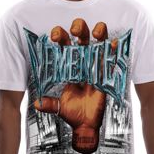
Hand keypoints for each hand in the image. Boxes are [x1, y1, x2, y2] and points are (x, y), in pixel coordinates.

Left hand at [33, 19, 118, 153]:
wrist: (85, 124)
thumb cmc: (72, 113)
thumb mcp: (59, 108)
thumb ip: (50, 105)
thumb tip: (37, 104)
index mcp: (69, 67)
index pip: (64, 47)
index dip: (60, 38)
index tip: (55, 36)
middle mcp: (82, 63)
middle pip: (81, 40)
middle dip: (79, 30)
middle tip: (75, 30)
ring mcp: (95, 68)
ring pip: (98, 45)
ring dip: (99, 34)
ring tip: (97, 30)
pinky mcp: (106, 75)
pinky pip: (111, 61)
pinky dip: (114, 52)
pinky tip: (115, 43)